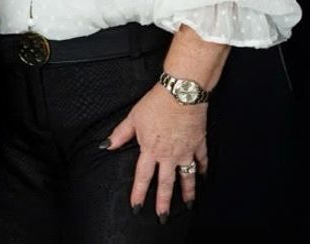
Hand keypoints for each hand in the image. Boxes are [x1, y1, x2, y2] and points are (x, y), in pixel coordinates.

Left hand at [105, 85, 208, 221]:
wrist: (181, 92)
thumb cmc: (155, 103)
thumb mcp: (134, 117)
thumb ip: (120, 134)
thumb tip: (106, 146)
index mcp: (150, 150)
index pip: (142, 177)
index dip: (138, 193)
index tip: (136, 207)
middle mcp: (169, 155)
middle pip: (165, 183)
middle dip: (163, 202)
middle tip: (163, 217)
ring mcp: (186, 151)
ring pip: (187, 177)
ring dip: (187, 192)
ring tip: (187, 204)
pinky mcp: (199, 143)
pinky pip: (202, 160)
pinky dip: (203, 169)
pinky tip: (203, 177)